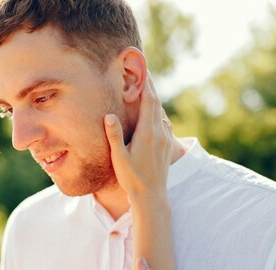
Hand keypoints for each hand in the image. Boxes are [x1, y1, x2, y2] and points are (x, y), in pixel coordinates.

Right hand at [103, 74, 173, 199]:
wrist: (152, 195)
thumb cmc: (132, 178)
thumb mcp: (119, 157)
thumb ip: (115, 135)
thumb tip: (109, 115)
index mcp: (147, 133)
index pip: (149, 100)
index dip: (145, 83)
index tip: (141, 69)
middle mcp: (159, 133)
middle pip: (156, 102)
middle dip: (149, 86)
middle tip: (142, 71)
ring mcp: (165, 138)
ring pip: (160, 112)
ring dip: (153, 98)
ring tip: (144, 88)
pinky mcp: (167, 144)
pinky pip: (163, 122)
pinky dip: (156, 112)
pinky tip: (151, 112)